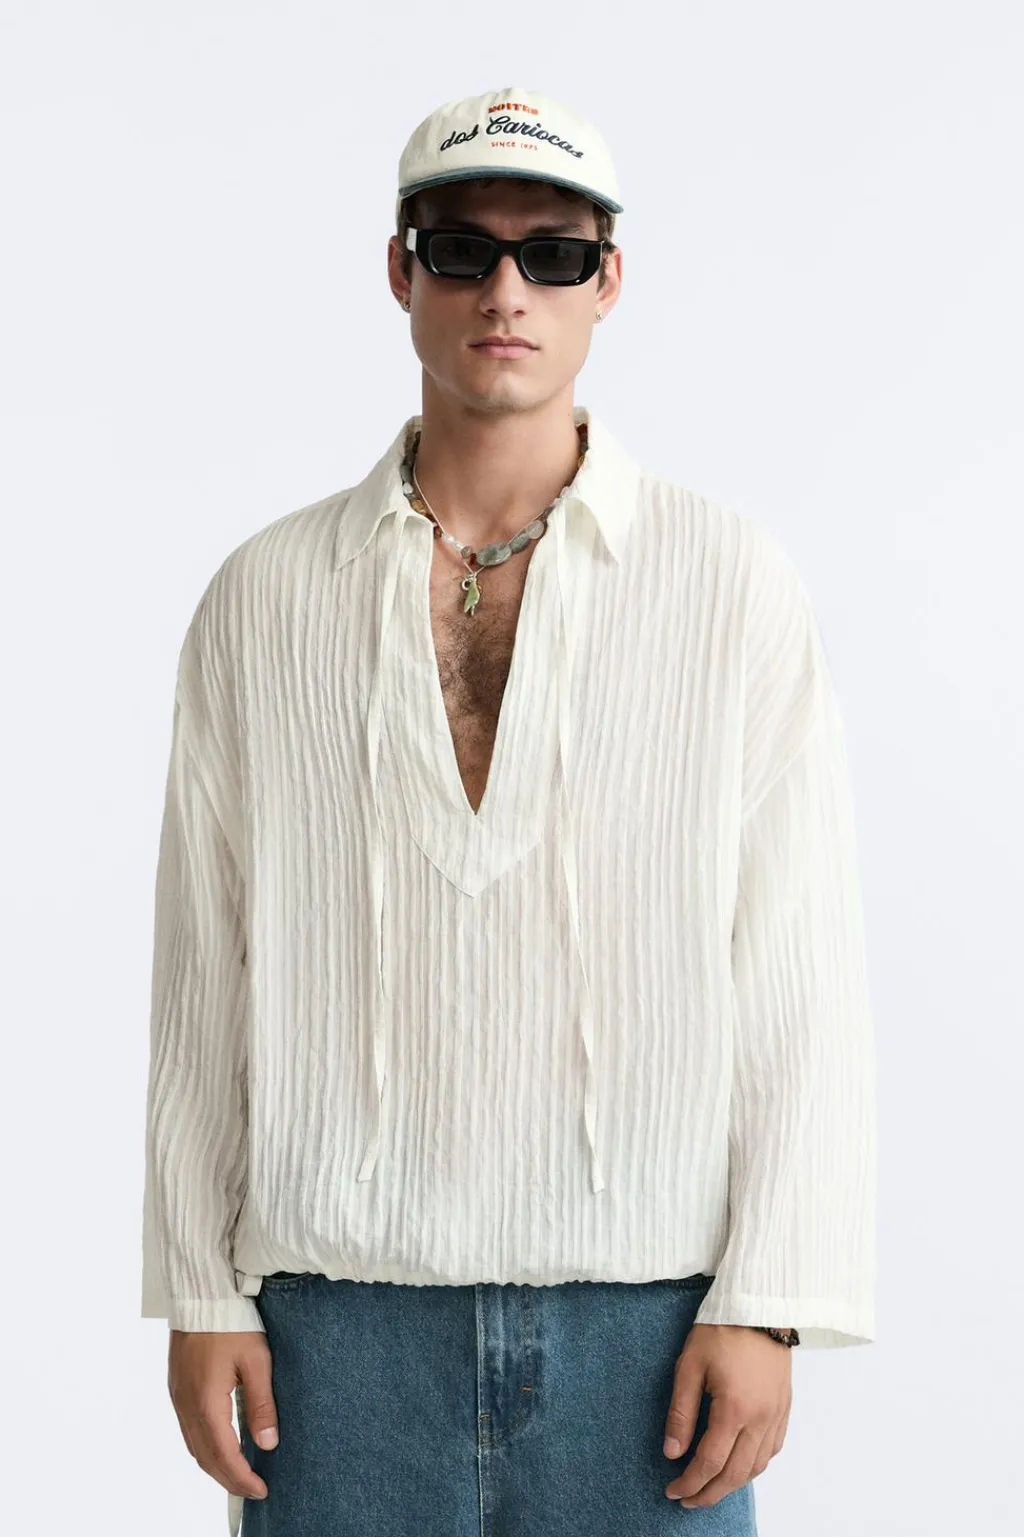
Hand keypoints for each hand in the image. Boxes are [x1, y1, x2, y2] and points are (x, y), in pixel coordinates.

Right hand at [168, 1329, 279, 1500]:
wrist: (200, 1293)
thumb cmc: (231, 1321)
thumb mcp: (256, 1360)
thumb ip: (261, 1403)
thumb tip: (267, 1444)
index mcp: (206, 1402)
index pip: (224, 1454)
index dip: (242, 1477)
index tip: (261, 1490)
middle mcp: (186, 1405)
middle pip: (205, 1458)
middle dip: (228, 1479)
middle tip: (252, 1490)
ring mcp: (178, 1397)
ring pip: (194, 1447)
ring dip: (215, 1466)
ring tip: (239, 1475)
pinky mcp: (177, 1388)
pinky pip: (188, 1430)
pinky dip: (205, 1448)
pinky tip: (221, 1446)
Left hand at [662, 1324, 792, 1507]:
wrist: (760, 1304)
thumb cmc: (721, 1329)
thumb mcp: (690, 1365)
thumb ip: (681, 1411)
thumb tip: (672, 1452)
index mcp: (734, 1409)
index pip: (710, 1462)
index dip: (690, 1482)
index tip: (672, 1491)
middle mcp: (760, 1418)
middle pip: (736, 1474)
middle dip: (710, 1493)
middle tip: (688, 1500)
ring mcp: (776, 1414)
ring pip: (757, 1466)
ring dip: (733, 1483)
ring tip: (710, 1487)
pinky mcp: (785, 1406)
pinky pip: (773, 1449)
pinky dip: (755, 1465)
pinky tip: (740, 1464)